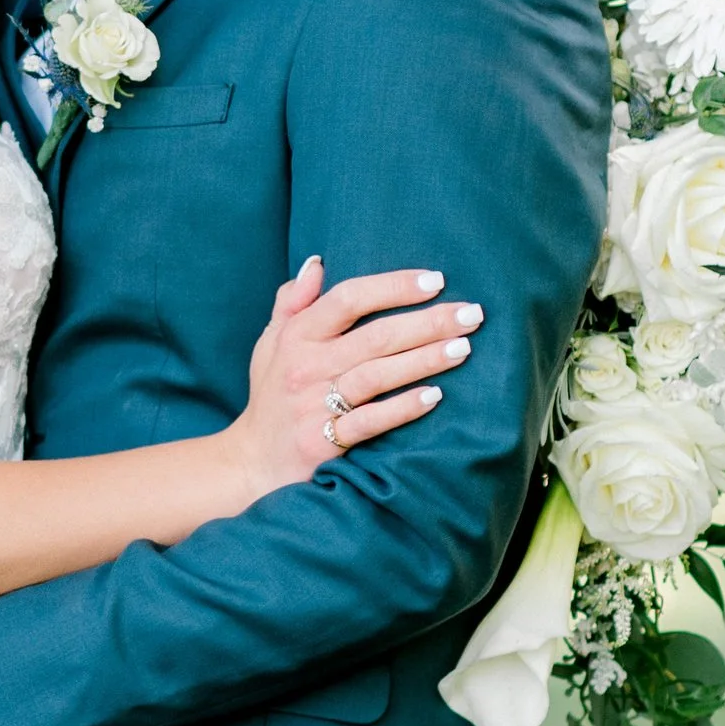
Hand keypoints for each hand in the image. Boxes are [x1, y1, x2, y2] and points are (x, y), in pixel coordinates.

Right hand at [236, 259, 482, 493]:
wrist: (252, 462)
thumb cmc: (271, 396)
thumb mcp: (270, 343)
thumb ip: (292, 301)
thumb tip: (317, 262)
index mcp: (296, 336)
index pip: (348, 298)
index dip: (393, 286)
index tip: (436, 280)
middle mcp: (305, 367)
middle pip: (375, 336)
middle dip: (428, 322)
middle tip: (472, 313)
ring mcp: (314, 405)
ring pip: (376, 375)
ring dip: (424, 360)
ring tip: (464, 348)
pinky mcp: (323, 441)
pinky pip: (369, 421)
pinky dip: (402, 408)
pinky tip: (435, 397)